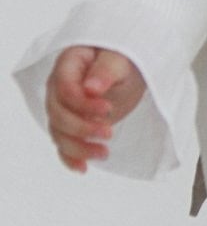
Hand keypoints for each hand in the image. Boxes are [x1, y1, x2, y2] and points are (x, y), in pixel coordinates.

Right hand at [45, 46, 146, 173]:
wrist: (130, 67)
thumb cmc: (124, 58)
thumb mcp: (120, 60)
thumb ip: (105, 71)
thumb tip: (91, 88)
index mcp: (69, 64)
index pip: (64, 89)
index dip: (83, 104)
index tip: (108, 109)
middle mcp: (59, 87)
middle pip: (58, 114)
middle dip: (81, 128)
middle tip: (109, 133)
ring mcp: (64, 107)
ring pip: (58, 132)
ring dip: (78, 147)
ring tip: (104, 153)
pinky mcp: (73, 123)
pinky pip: (63, 143)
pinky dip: (70, 157)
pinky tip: (83, 168)